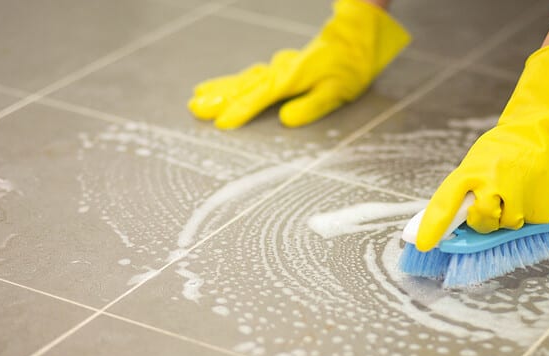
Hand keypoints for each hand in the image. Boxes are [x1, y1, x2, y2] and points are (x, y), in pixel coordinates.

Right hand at [188, 0, 409, 129]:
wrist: (353, 40)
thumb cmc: (348, 69)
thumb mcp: (337, 92)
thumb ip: (311, 106)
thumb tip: (286, 120)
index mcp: (292, 78)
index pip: (261, 96)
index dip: (241, 110)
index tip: (222, 123)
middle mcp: (280, 71)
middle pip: (244, 85)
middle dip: (218, 98)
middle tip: (195, 108)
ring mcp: (278, 67)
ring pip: (243, 78)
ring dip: (220, 89)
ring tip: (197, 97)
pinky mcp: (279, 67)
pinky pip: (250, 75)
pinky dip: (232, 82)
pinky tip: (220, 87)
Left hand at [416, 45, 548, 251]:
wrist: (544, 130)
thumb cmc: (506, 148)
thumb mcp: (478, 161)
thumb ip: (467, 189)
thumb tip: (453, 220)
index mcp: (471, 171)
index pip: (445, 202)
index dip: (433, 226)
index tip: (423, 244)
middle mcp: (493, 182)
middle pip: (481, 221)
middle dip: (484, 220)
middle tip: (493, 203)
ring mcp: (520, 194)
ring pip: (508, 225)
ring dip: (511, 214)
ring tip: (518, 189)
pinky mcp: (543, 207)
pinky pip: (532, 223)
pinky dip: (532, 212)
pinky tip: (533, 192)